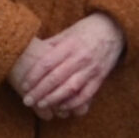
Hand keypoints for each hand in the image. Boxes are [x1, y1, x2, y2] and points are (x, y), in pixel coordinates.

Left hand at [11, 13, 126, 118]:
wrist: (115, 30)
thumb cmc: (86, 30)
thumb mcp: (67, 33)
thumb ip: (50, 45)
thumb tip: (30, 53)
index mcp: (70, 45)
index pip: (47, 63)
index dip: (34, 76)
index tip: (24, 85)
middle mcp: (80, 58)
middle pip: (56, 78)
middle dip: (40, 91)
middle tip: (27, 100)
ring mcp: (91, 69)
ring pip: (70, 88)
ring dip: (54, 99)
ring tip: (41, 105)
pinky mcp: (100, 78)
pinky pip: (86, 95)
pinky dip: (73, 103)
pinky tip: (62, 108)